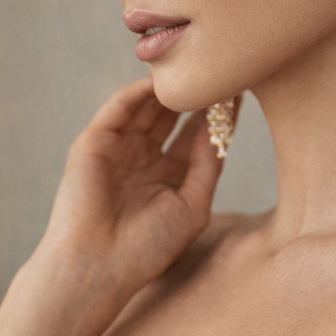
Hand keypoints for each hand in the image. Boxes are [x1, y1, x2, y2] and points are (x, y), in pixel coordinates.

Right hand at [37, 75, 242, 295]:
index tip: (239, 91)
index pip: (196, 135)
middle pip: (174, 115)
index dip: (217, 115)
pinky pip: (120, 107)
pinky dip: (139, 91)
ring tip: (194, 68)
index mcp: (169, 175)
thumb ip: (208, 166)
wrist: (97, 267)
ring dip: (170, 87)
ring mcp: (120, 147)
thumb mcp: (193, 205)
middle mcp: (145, 157)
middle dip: (195, 94)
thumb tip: (223, 129)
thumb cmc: (147, 247)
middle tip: (217, 70)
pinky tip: (161, 81)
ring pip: (148, 106)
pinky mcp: (95, 141)